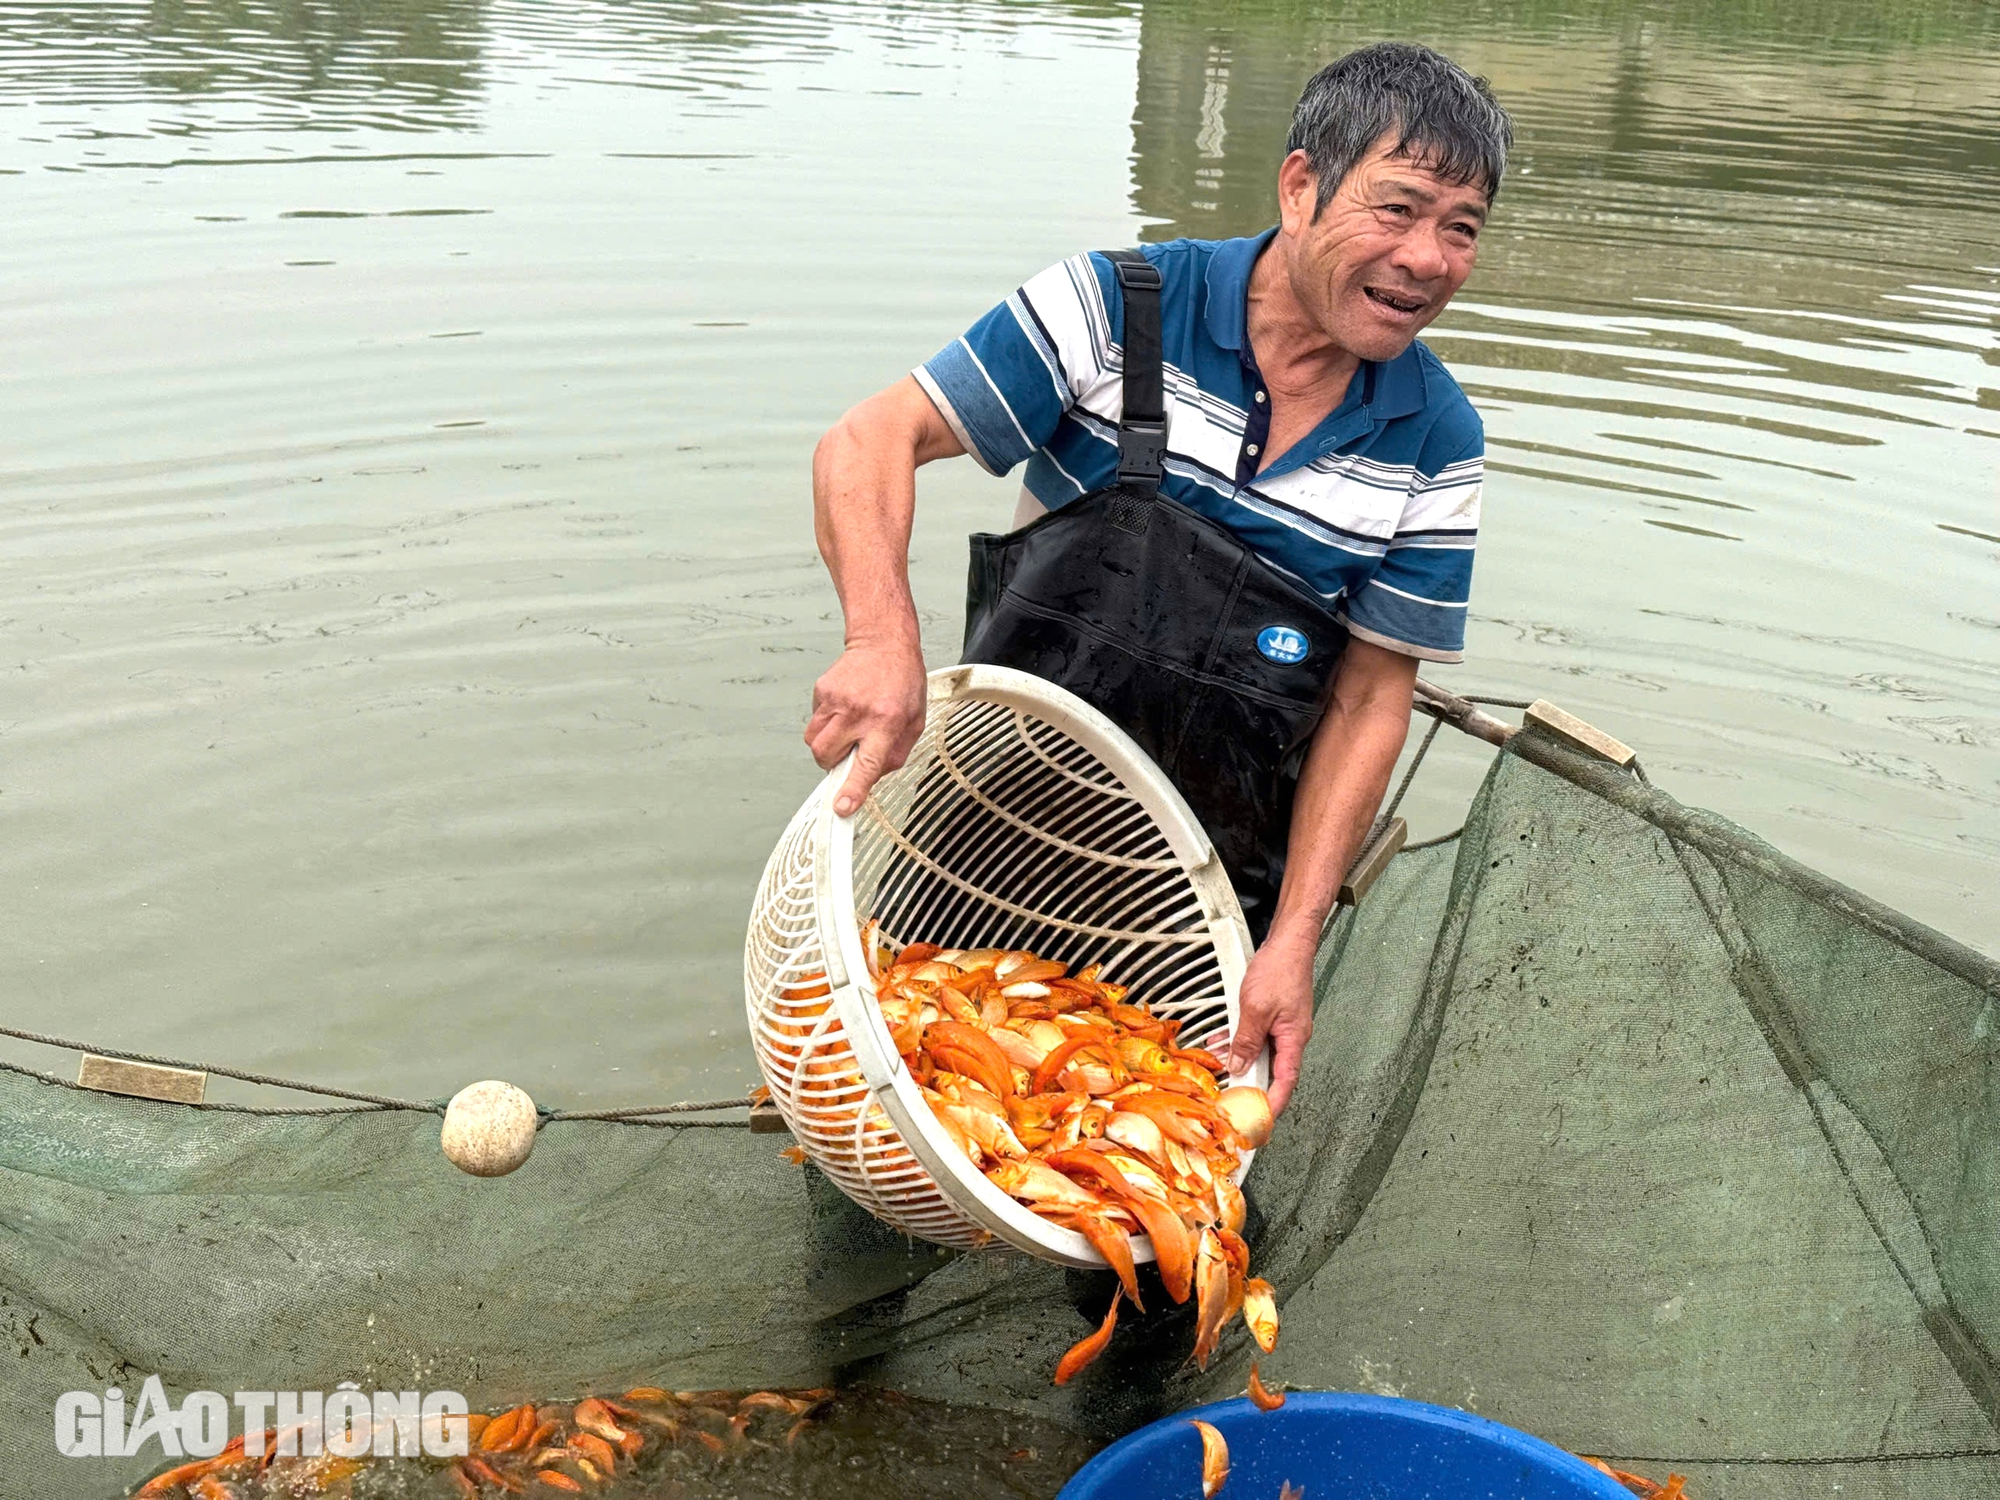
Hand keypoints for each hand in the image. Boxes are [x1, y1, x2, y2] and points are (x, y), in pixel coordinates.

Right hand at [804, 641, 927, 816]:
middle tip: (848, 753)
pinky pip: (814, 721)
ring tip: (847, 729)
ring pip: (814, 742)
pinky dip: (827, 724)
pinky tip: (845, 709)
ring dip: (827, 746)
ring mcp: (836, 700)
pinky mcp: (822, 690)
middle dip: (832, 764)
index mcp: (887, 721)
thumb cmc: (903, 681)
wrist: (883, 642)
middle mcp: (858, 712)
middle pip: (826, 756)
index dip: (852, 788)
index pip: (866, 763)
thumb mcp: (915, 721)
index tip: (841, 807)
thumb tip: (871, 779)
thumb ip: (895, 754)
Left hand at [1224, 934, 1315, 1116]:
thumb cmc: (1280, 971)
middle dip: (1250, 1085)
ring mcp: (1282, 1027)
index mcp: (1293, 1040)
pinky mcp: (1274, 1016)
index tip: (1260, 1121)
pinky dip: (1239, 1041)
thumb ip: (1245, 1040)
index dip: (1274, 1104)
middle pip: (1272, 1070)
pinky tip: (1220, 1041)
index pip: (1286, 1082)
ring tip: (1217, 1068)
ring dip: (1239, 1061)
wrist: (1288, 943)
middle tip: (1231, 1099)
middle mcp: (1291, 1037)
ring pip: (1260, 1053)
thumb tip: (1237, 1066)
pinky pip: (1256, 1036)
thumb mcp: (1255, 1009)